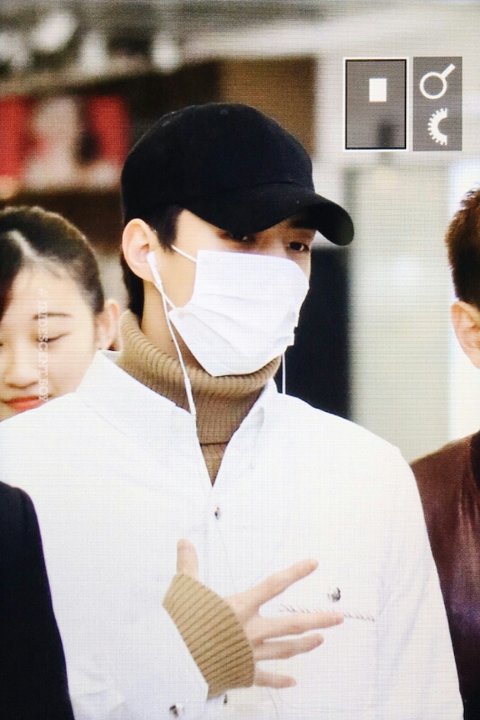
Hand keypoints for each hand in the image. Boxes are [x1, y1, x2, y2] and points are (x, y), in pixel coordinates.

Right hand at [176, 539, 342, 688]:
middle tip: (338, 617)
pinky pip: (266, 678)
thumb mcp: (185, 589)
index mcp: (240, 607)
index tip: (313, 564)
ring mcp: (249, 654)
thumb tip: (184, 541)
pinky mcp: (243, 674)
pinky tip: (293, 682)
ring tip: (320, 640)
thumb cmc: (180, 624)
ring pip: (285, 650)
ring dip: (304, 645)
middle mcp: (250, 630)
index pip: (274, 584)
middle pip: (291, 624)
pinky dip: (280, 681)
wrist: (173, 663)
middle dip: (317, 620)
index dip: (295, 572)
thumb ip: (188, 565)